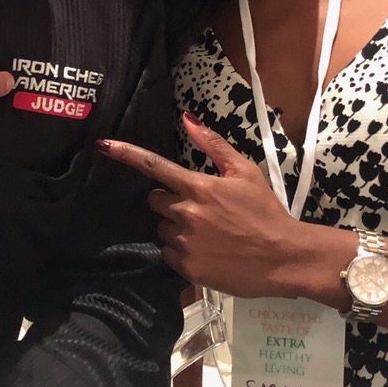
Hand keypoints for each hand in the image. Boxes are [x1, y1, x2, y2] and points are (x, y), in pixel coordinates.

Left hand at [98, 113, 298, 296]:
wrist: (284, 257)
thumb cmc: (266, 211)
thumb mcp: (246, 172)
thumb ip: (214, 145)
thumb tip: (187, 118)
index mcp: (198, 187)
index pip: (154, 166)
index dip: (126, 154)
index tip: (104, 145)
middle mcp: (186, 213)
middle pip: (157, 202)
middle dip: (171, 202)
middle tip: (199, 209)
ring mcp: (185, 242)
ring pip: (163, 229)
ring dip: (177, 228)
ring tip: (208, 233)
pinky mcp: (188, 267)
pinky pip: (170, 254)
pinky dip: (182, 252)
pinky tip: (207, 251)